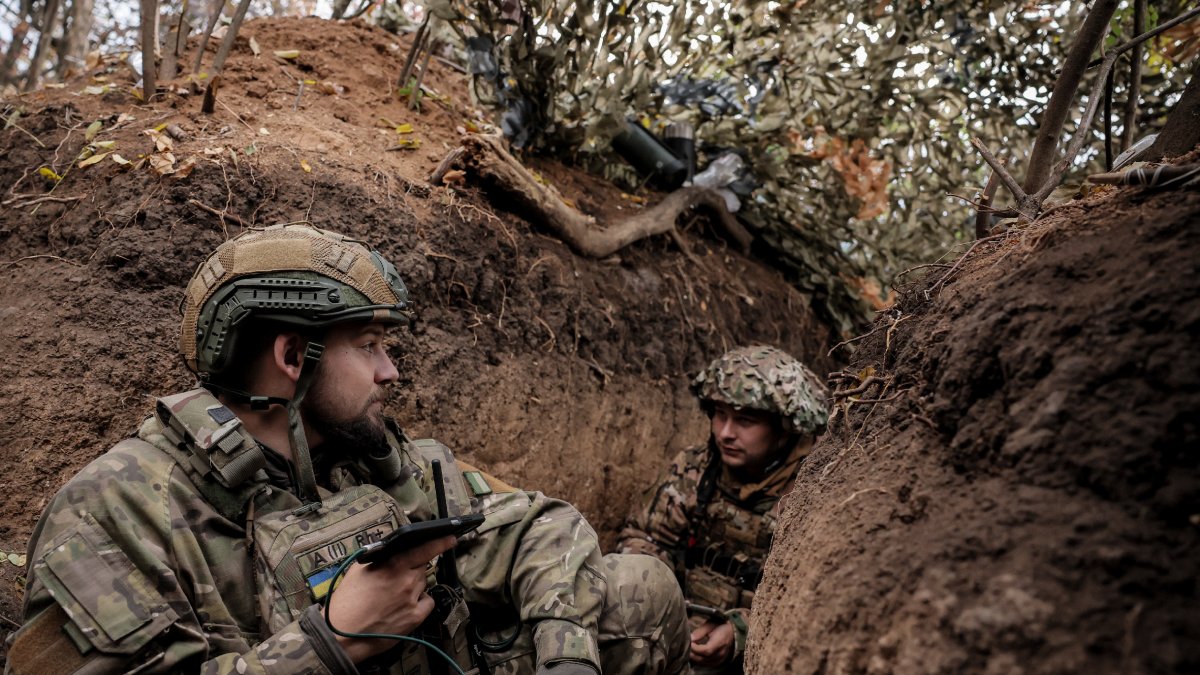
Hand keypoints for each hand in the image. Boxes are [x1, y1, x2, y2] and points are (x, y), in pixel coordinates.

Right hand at [327, 535, 455, 662]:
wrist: (343, 634)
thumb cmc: (347, 602)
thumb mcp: (358, 570)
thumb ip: (378, 557)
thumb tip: (388, 551)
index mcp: (393, 565)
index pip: (424, 549)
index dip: (440, 542)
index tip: (451, 538)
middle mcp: (407, 580)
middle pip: (422, 567)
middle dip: (414, 569)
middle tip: (398, 579)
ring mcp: (413, 599)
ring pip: (423, 584)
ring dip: (415, 586)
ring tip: (395, 596)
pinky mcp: (415, 617)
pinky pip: (428, 602)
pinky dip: (421, 602)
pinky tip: (406, 606)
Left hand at [689, 620, 734, 666]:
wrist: (731, 631)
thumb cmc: (720, 626)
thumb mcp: (710, 624)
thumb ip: (700, 632)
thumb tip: (691, 638)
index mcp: (720, 642)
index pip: (707, 650)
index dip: (696, 648)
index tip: (689, 642)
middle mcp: (721, 652)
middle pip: (704, 658)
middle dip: (693, 653)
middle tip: (687, 645)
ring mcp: (720, 658)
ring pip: (704, 662)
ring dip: (695, 657)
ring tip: (690, 649)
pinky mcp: (718, 661)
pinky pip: (706, 664)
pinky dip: (699, 660)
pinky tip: (695, 654)